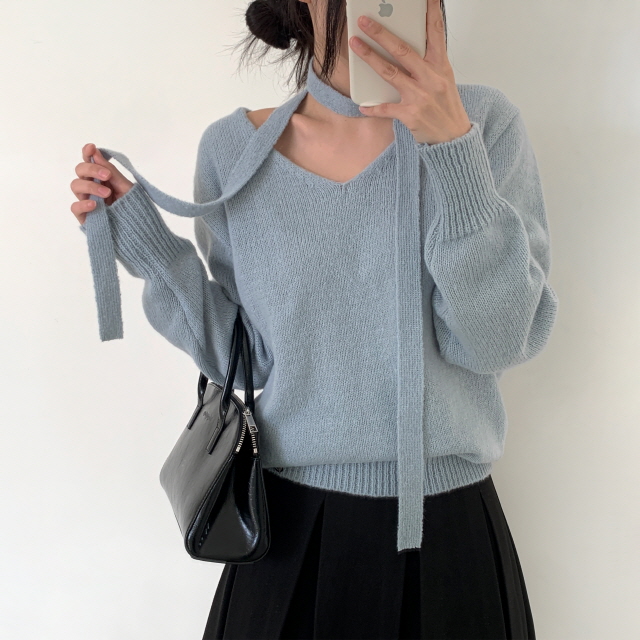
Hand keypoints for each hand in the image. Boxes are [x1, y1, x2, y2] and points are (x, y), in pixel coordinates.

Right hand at [70, 143, 133, 224]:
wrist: (140, 233)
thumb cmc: (135, 209)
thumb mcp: (127, 188)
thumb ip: (112, 172)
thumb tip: (97, 153)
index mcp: (102, 179)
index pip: (90, 162)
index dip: (88, 153)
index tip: (91, 148)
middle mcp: (92, 188)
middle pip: (80, 171)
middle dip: (91, 169)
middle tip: (107, 175)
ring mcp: (87, 202)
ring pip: (76, 185)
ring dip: (91, 186)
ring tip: (107, 193)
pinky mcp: (85, 217)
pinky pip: (75, 207)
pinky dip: (83, 203)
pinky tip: (94, 204)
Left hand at [348, 0, 471, 144]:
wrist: (454, 138)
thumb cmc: (446, 107)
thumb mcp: (443, 80)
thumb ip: (427, 64)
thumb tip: (403, 50)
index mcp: (441, 66)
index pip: (435, 33)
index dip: (430, 12)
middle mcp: (431, 78)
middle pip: (402, 50)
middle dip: (381, 33)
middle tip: (365, 21)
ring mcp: (420, 96)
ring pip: (390, 72)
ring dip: (370, 58)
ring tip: (356, 45)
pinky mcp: (411, 114)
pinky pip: (386, 109)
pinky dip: (373, 108)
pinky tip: (362, 105)